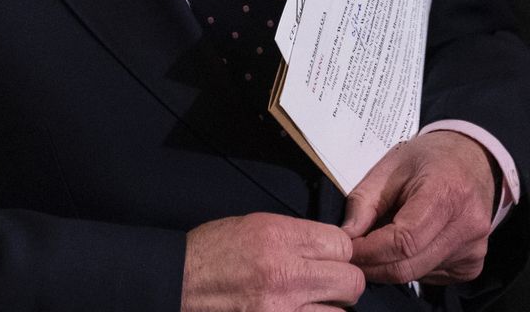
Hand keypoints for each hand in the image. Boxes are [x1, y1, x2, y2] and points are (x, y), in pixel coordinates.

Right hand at [182, 212, 364, 311]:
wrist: (178, 282)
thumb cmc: (212, 253)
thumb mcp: (255, 226)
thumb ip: (297, 236)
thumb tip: (330, 247)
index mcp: (279, 238)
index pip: (342, 245)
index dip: (339, 251)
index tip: (329, 256)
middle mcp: (285, 274)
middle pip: (350, 281)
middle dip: (343, 281)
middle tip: (326, 281)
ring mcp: (281, 309)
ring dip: (330, 307)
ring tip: (310, 301)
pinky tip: (299, 311)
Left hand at [342, 130, 495, 285]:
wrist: (473, 159)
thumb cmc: (429, 159)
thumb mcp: (390, 166)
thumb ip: (364, 201)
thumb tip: (346, 237)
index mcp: (446, 193)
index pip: (403, 241)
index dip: (369, 251)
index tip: (346, 249)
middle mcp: (467, 225)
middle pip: (408, 267)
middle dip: (373, 266)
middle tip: (354, 254)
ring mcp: (473, 248)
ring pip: (417, 275)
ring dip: (391, 265)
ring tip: (384, 239)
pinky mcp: (473, 264)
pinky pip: (431, 277)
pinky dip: (412, 267)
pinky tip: (411, 244)